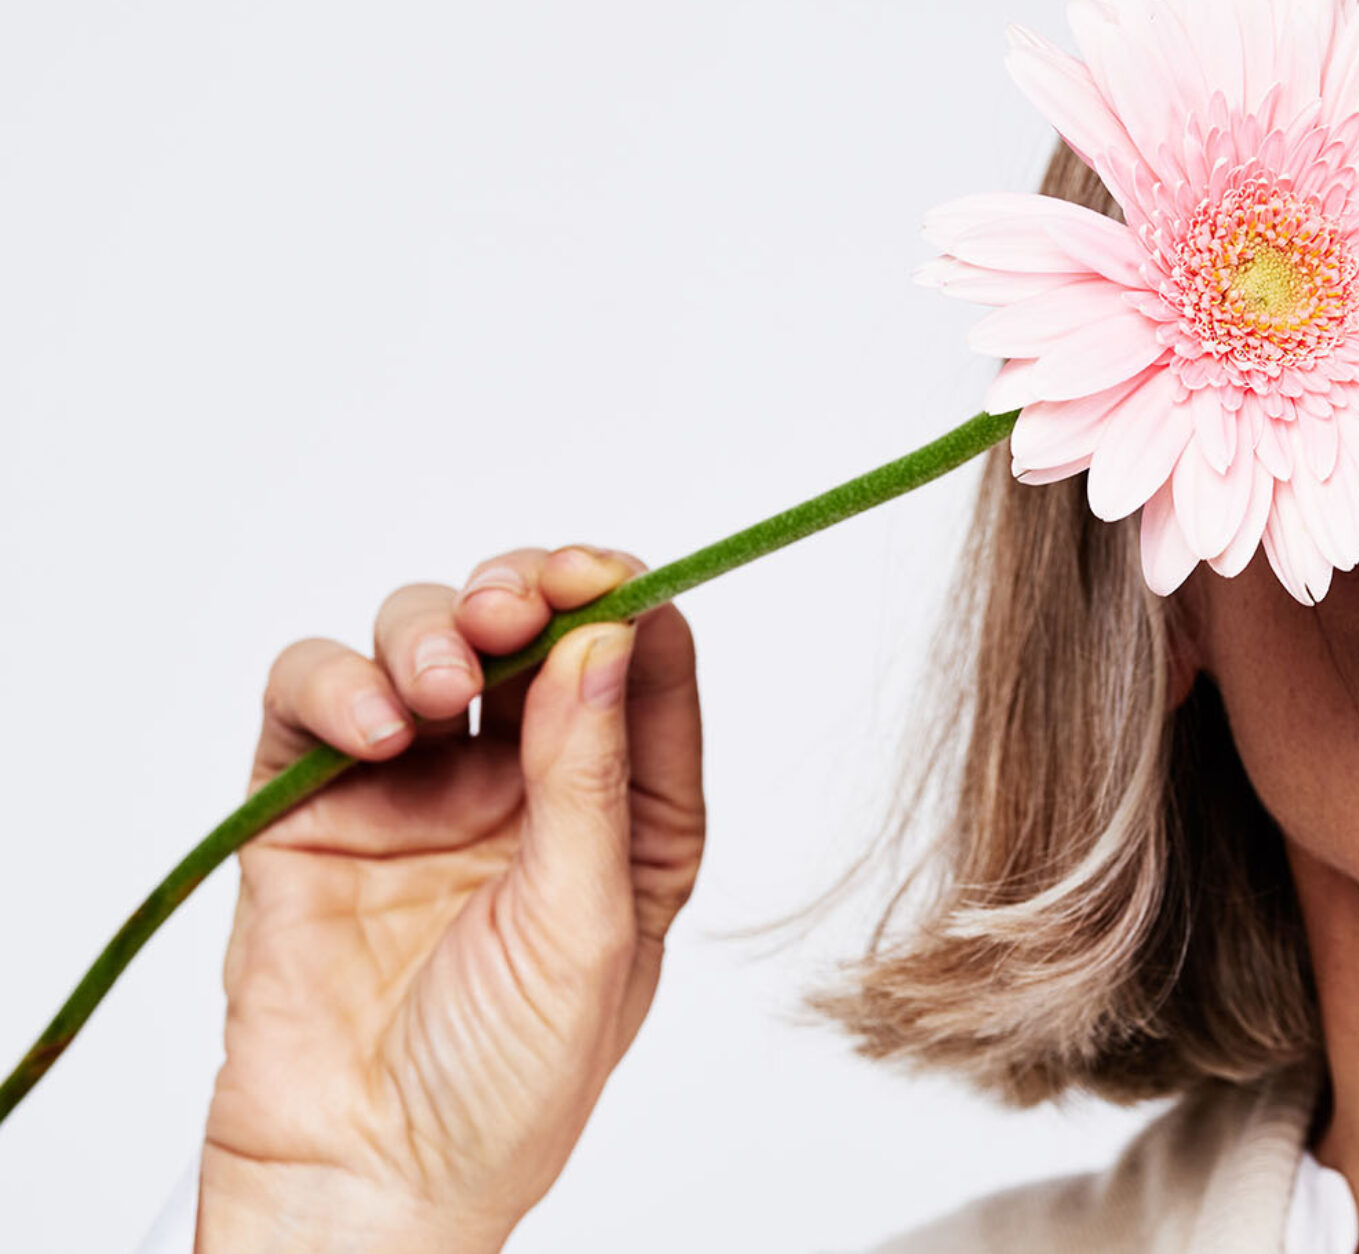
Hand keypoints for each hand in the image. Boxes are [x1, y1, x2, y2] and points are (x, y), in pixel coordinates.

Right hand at [197, 545, 704, 1251]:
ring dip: (431, 633)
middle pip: (527, 632)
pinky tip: (371, 728)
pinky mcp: (310, 808)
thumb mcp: (587, 929)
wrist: (369, 1179)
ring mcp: (414, 791)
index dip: (625, 603)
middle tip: (514, 606)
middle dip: (524, 594)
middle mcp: (524, 789)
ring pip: (422, 643)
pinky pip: (312, 698)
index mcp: (623, 816)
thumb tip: (610, 637)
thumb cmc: (507, 1084)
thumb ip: (592, 780)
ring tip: (438, 691)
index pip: (639, 669)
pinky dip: (334, 683)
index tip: (608, 574)